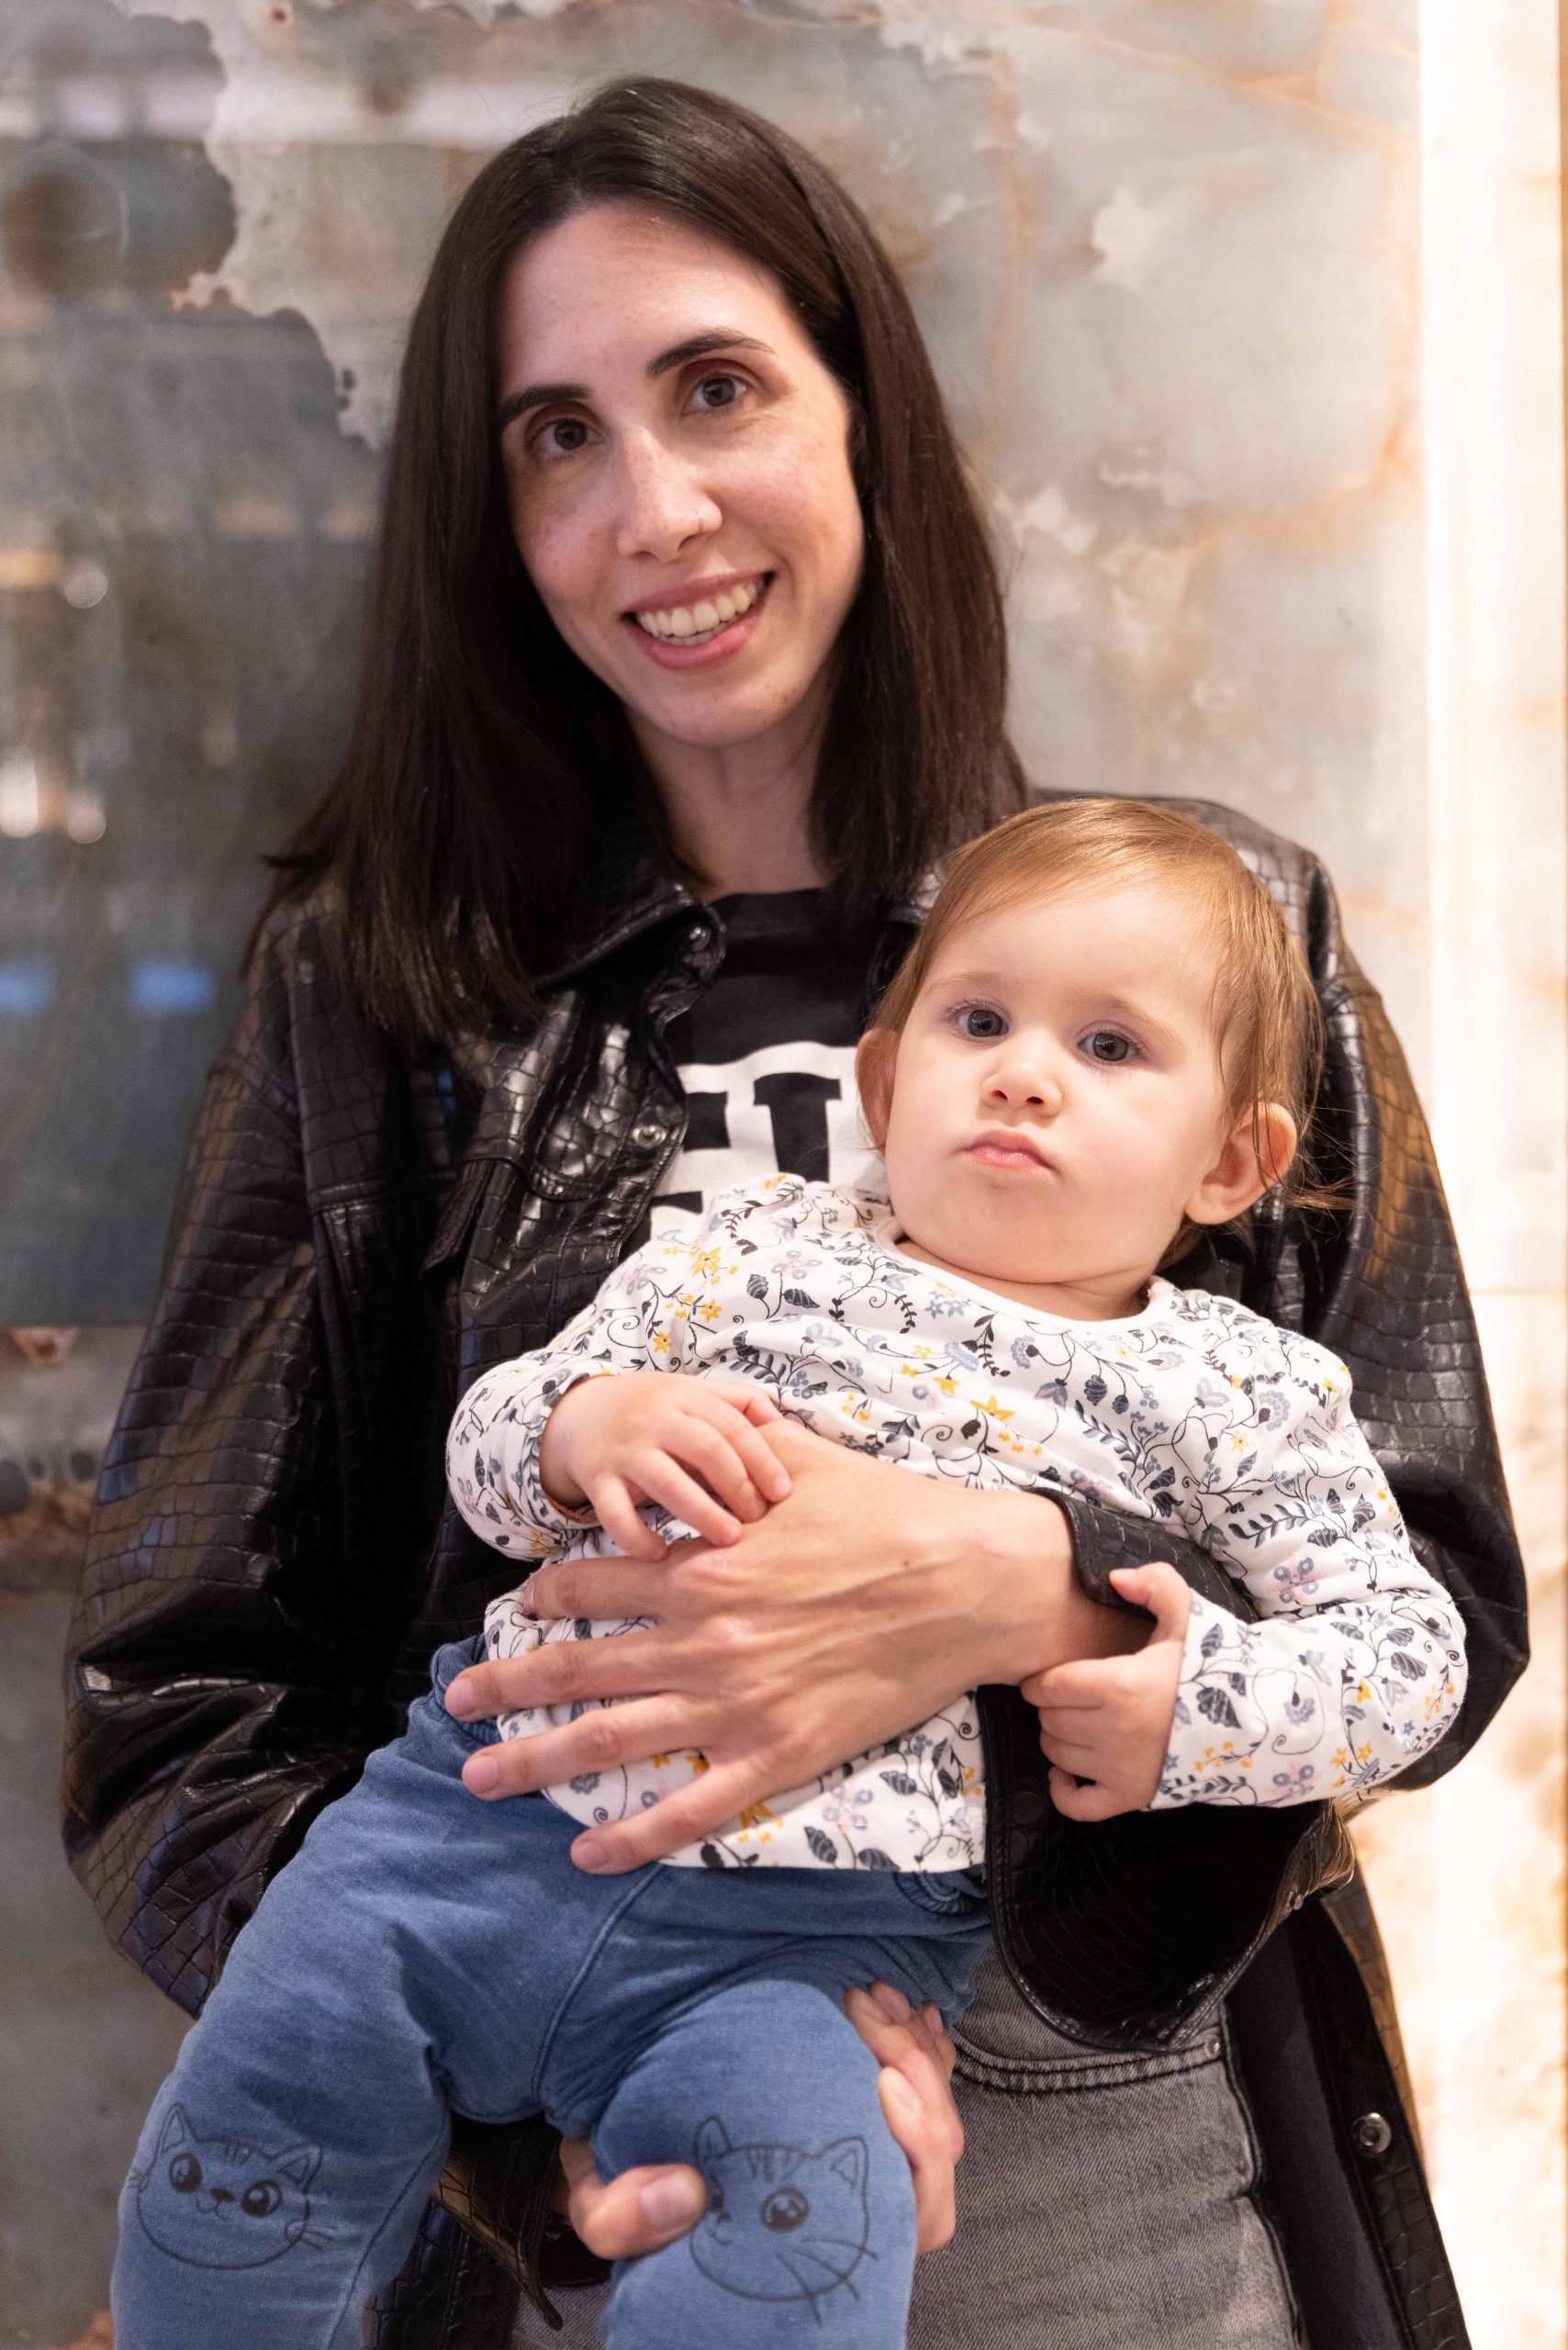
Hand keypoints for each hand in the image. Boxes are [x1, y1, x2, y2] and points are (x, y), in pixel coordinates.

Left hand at [448, 1421, 1144, 1863]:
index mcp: (698, 1564)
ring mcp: (735, 1702)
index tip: (521, 1607)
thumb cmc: (887, 1514)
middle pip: (572, 1666)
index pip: (589, 1581)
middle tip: (455, 1704)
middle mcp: (699, 1637)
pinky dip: (632, 1836)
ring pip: (607, 1739)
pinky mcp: (778, 1754)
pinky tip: (587, 1852)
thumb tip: (712, 1415)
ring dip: (533, 1761)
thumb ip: (737, 1448)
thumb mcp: (799, 1461)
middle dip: (503, 1686)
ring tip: (479, 1777)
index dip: (544, 1596)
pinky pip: (688, 1807)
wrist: (967, 1581)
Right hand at [538, 1372, 791, 1558]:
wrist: (581, 1412)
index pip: (733, 1426)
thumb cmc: (652, 1408)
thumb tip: (784, 1422)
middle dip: (738, 1486)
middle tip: (758, 1517)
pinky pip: (615, 1514)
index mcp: (686, 1398)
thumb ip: (738, 1401)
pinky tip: (660, 1554)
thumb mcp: (693, 1391)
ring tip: (728, 1539)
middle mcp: (656, 1421)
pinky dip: (637, 1538)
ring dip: (701, 1513)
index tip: (782, 1492)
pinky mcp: (597, 1480)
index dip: (762, 1459)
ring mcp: (625, 1451)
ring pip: (667, 1482)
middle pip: (706, 1449)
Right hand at [553, 1980, 963, 2258]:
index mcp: (810, 2237)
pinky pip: (917, 2070)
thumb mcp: (604, 2197)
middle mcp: (849, 2202)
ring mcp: (856, 2146)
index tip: (881, 2080)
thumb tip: (681, 2195)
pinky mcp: (851, 2097)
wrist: (608, 2128)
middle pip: (937, 2153)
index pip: (908, 2214)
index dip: (917, 2150)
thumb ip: (623, 2216)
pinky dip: (913, 2031)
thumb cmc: (620, 2170)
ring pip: (933, 2105)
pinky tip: (886, 1995)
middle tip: (866, 2004)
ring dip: (911, 2042)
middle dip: (918, 2070)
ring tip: (867, 1992)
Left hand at [1021, 1562, 1189, 1819]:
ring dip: (1059, 1740)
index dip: (1040, 1680)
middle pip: (1048, 1720)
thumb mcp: (1188, 1618)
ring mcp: (1120, 1769)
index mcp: (1119, 1685)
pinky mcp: (1129, 1797)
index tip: (1050, 1676)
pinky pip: (1076, 1805)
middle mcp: (1112, 1732)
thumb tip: (1113, 1578)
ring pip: (1056, 1755)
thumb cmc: (1209, 1670)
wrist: (1248, 1724)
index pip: (1046, 1686)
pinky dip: (1063, 1790)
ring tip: (1080, 1725)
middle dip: (1053, 1708)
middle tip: (1073, 1699)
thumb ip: (1155, 1585)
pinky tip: (1066, 1773)